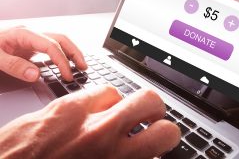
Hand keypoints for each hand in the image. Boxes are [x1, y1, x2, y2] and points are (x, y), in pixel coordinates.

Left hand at [0, 26, 86, 81]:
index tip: (67, 75)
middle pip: (60, 39)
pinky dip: (62, 55)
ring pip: (59, 41)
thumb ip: (13, 66)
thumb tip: (35, 74)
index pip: (51, 46)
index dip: (62, 61)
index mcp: (24, 34)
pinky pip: (52, 47)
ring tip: (81, 65)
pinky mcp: (30, 45)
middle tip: (83, 67)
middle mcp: (31, 33)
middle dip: (74, 53)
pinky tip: (66, 63)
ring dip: (71, 52)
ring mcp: (32, 39)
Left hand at [0, 86, 180, 158]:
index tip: (165, 136)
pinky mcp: (61, 106)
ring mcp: (81, 117)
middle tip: (148, 117)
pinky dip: (97, 102)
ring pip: (120, 93)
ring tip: (110, 119)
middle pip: (150, 100)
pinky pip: (92, 93)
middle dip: (156, 107)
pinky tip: (87, 115)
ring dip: (121, 106)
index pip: (164, 134)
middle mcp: (102, 135)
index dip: (171, 133)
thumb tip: (142, 153)